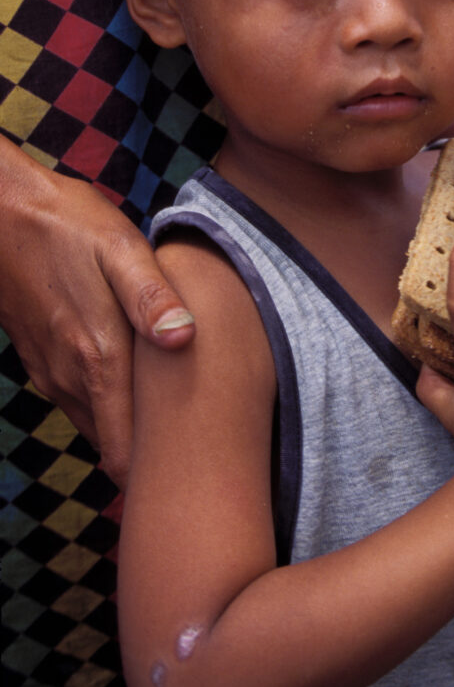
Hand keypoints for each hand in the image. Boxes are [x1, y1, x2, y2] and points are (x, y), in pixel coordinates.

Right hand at [0, 139, 194, 487]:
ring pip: (98, 426)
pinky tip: (143, 386)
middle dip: (153, 457)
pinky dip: (112, 408)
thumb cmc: (68, 225)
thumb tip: (184, 339)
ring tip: (180, 421)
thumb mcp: (120, 248)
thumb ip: (151, 296)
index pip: (126, 452)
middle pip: (115, 447)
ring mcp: (52, 373)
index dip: (161, 472)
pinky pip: (82, 403)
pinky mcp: (43, 361)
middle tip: (201, 450)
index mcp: (97, 357)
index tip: (198, 472)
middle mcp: (71, 379)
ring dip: (132, 432)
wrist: (0, 214)